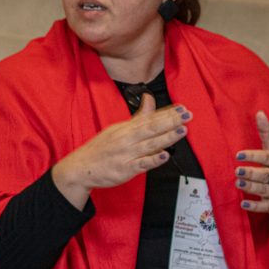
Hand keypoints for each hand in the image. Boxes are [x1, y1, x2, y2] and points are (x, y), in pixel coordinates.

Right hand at [52, 93, 192, 208]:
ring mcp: (125, 154)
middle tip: (187, 115)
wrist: (81, 168)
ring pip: (149, 144)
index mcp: (124, 129)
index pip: (148, 118)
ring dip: (166, 137)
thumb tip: (149, 98)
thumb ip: (138, 117)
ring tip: (182, 130)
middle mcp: (125, 139)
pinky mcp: (124, 170)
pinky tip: (164, 155)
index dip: (167, 113)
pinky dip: (152, 160)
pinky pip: (140, 164)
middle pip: (150, 128)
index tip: (182, 108)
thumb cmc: (101, 149)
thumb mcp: (117, 129)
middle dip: (170, 121)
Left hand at [234, 111, 268, 240]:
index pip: (268, 158)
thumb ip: (268, 134)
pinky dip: (254, 207)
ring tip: (238, 183)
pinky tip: (243, 204)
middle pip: (266, 175)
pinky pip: (265, 207)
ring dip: (251, 188)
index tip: (239, 155)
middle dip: (252, 174)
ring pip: (264, 191)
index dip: (254, 156)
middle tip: (238, 171)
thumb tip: (259, 113)